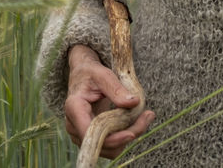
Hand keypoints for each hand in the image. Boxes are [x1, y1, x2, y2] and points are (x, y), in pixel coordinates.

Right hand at [63, 45, 153, 159]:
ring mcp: (81, 134)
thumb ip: (116, 89)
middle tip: (148, 115)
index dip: (112, 138)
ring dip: (129, 135)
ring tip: (144, 116)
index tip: (132, 133)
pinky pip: (111, 144)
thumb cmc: (91, 73)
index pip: (91, 133)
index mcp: (74, 108)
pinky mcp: (91, 137)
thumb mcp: (103, 75)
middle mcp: (74, 126)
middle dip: (128, 134)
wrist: (83, 75)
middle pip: (103, 144)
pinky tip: (136, 120)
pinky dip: (125, 135)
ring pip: (109, 148)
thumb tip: (134, 103)